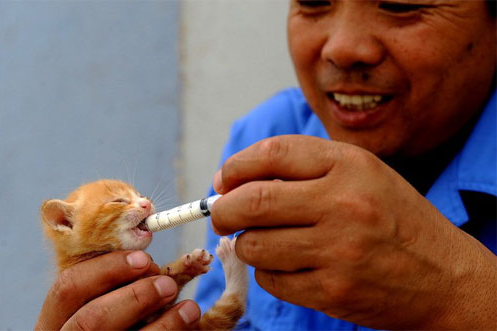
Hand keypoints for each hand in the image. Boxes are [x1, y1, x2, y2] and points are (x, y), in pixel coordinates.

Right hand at [35, 250, 200, 329]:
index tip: (143, 258)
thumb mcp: (106, 301)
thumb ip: (120, 283)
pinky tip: (187, 323)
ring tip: (189, 307)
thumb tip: (150, 262)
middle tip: (168, 284)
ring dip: (162, 324)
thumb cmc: (116, 319)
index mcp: (56, 318)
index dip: (106, 269)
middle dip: (134, 297)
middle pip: (90, 320)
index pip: (67, 288)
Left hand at [211, 135, 495, 328]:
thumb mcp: (361, 174)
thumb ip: (303, 168)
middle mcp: (343, 204)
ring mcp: (338, 251)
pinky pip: (272, 280)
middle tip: (220, 215)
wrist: (443, 276)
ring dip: (248, 244)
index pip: (272, 153)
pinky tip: (289, 266)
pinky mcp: (333, 291)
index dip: (236, 166)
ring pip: (255, 245)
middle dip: (223, 209)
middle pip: (253, 201)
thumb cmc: (393, 218)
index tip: (223, 180)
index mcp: (349, 165)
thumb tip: (232, 181)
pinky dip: (269, 272)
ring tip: (265, 241)